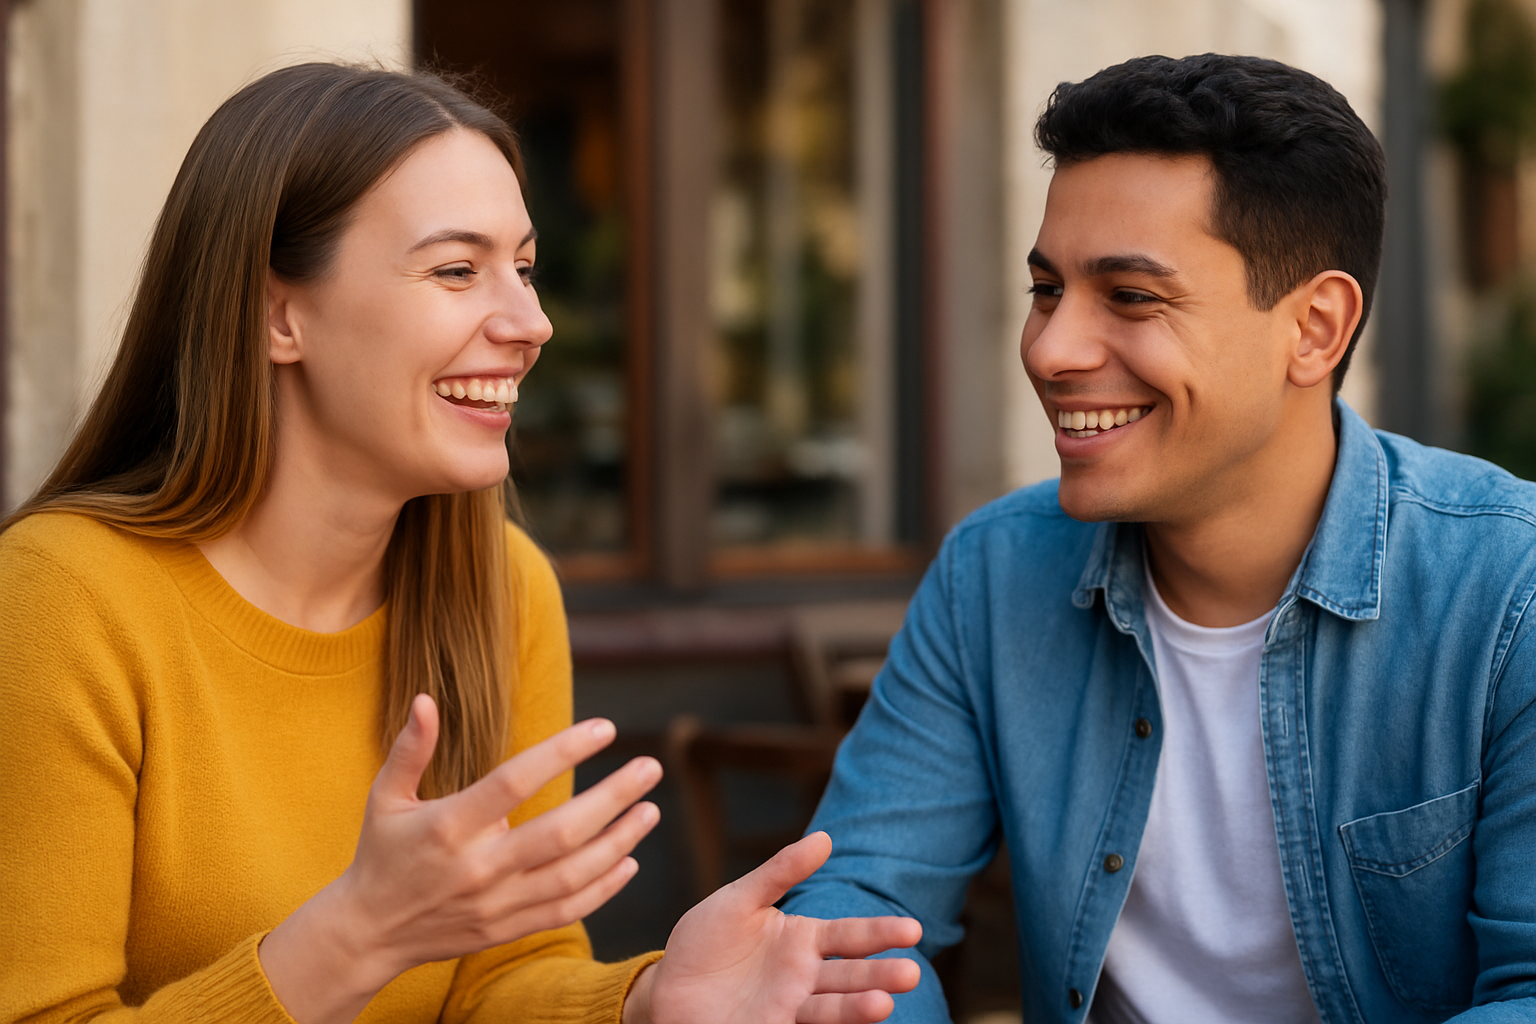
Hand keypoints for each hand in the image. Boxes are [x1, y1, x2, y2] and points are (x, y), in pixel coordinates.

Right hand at [260, 694, 662, 1023]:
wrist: (369, 933)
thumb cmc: (382, 853)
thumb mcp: (385, 797)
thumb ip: (410, 749)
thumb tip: (425, 699)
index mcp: (450, 826)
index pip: (515, 782)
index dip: (563, 752)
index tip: (605, 727)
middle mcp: (479, 867)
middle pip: (561, 832)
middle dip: (614, 798)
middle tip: (651, 768)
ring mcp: (497, 903)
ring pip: (573, 874)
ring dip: (620, 841)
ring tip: (650, 810)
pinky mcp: (507, 930)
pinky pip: (566, 909)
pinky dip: (603, 888)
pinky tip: (628, 860)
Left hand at [625, 832, 922, 1023]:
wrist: (667, 989)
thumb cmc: (704, 941)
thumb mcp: (739, 900)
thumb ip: (779, 872)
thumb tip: (825, 838)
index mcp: (802, 938)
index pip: (850, 934)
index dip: (881, 932)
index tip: (913, 930)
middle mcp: (804, 975)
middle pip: (850, 974)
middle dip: (881, 975)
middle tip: (911, 975)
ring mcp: (789, 1006)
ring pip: (832, 1007)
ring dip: (859, 1007)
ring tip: (884, 1005)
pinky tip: (853, 1021)